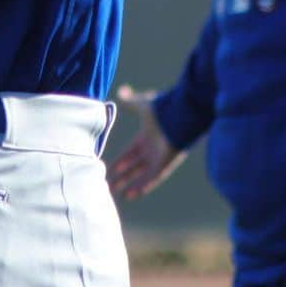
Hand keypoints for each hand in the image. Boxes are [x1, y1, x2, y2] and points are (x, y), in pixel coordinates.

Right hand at [108, 85, 185, 200]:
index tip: (108, 170)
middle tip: (109, 187)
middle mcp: (151, 150)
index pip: (129, 154)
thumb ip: (130, 102)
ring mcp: (158, 158)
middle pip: (134, 167)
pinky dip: (143, 186)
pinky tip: (132, 195)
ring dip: (130, 185)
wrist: (177, 115)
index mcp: (145, 138)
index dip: (119, 162)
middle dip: (122, 177)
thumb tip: (120, 91)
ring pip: (142, 175)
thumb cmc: (160, 109)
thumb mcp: (140, 105)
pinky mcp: (165, 164)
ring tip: (118, 195)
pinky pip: (153, 178)